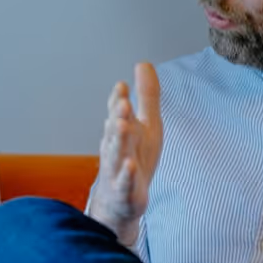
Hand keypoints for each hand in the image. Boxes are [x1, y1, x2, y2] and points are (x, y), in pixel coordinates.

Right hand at [89, 62, 162, 231]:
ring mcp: (117, 169)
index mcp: (122, 130)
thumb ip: (146, 95)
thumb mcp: (147, 124)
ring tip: (121, 126)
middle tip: (122, 103)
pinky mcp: (125, 190)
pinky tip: (129, 165)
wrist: (121, 200)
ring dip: (118, 140)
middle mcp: (116, 147)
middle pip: (115, 130)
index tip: (122, 86)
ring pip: (115, 153)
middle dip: (118, 116)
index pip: (117, 112)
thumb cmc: (135, 157)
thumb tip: (143, 63)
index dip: (118, 99)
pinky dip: (126, 174)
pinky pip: (124, 182)